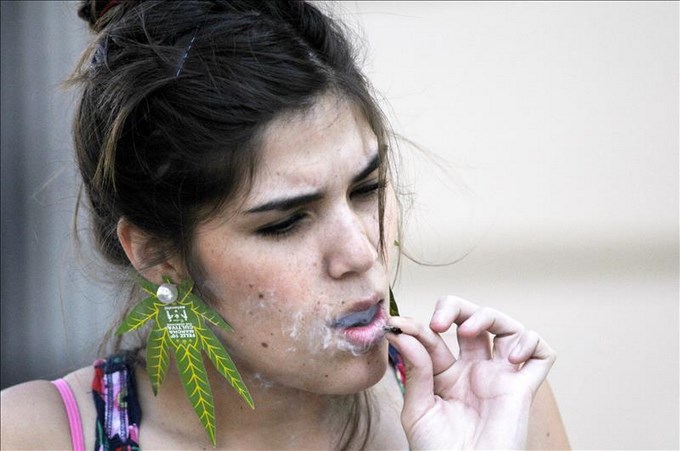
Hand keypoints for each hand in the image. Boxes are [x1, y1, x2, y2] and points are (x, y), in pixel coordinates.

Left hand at [385, 296, 555, 449]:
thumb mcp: (418, 409)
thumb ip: (415, 370)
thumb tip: (402, 332)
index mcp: (445, 373)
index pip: (434, 335)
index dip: (417, 325)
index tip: (398, 327)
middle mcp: (474, 370)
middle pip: (473, 318)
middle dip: (456, 307)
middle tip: (439, 322)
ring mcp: (500, 377)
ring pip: (508, 326)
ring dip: (489, 315)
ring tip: (470, 330)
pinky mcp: (523, 389)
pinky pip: (543, 354)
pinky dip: (531, 342)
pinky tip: (510, 355)